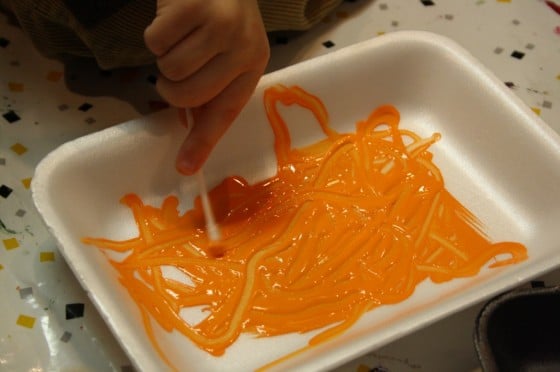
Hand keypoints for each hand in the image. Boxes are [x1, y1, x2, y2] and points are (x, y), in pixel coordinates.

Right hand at [144, 0, 269, 173]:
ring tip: (178, 36)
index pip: (226, 111)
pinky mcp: (194, 6)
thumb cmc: (216, 14)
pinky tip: (170, 18)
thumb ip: (209, 87)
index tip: (185, 167)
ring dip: (163, 57)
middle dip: (170, 86)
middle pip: (189, 95)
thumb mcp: (224, 51)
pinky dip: (154, 34)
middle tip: (174, 66)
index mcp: (253, 62)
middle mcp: (244, 46)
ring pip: (170, 70)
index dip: (203, 141)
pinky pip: (154, 43)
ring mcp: (222, 25)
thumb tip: (186, 125)